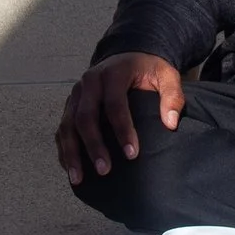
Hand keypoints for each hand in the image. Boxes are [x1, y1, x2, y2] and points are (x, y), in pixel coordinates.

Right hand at [55, 51, 184, 183]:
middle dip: (93, 145)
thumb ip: (172, 95)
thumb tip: (170, 123)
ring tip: (78, 178)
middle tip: (104, 170)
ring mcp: (76, 94)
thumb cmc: (147, 69)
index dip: (123, 130)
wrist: (127, 55)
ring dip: (71, 153)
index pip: (114, 104)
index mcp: (112, 74)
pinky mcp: (70, 105)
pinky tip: (70, 169)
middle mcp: (89, 83)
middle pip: (85, 116)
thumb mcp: (166, 74)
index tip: (132, 154)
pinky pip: (62, 129)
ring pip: (68, 125)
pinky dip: (64, 150)